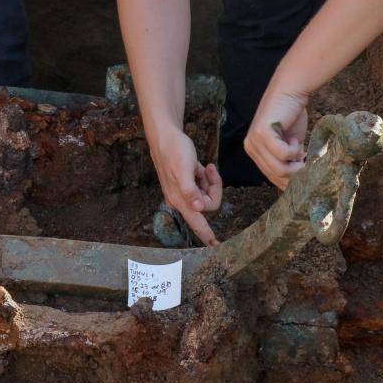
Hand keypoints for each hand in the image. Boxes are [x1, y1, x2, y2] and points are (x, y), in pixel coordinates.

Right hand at [148, 129, 222, 245]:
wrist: (165, 136)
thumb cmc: (174, 150)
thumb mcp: (183, 168)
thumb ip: (189, 190)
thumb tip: (197, 209)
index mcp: (180, 199)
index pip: (197, 222)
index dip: (207, 235)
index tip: (216, 246)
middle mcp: (182, 199)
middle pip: (208, 204)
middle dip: (213, 187)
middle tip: (209, 170)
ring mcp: (184, 193)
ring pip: (206, 195)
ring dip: (208, 180)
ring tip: (201, 167)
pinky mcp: (186, 185)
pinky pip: (202, 187)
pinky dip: (204, 176)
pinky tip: (198, 166)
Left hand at [244, 87, 310, 188]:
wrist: (290, 92)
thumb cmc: (292, 117)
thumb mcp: (289, 145)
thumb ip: (288, 162)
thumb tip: (297, 185)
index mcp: (256, 153)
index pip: (272, 178)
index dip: (291, 181)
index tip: (306, 175)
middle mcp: (251, 148)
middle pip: (276, 176)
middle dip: (296, 173)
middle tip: (307, 161)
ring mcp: (254, 141)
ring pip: (278, 168)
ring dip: (296, 162)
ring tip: (301, 148)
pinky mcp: (261, 133)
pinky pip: (282, 154)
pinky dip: (294, 150)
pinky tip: (295, 140)